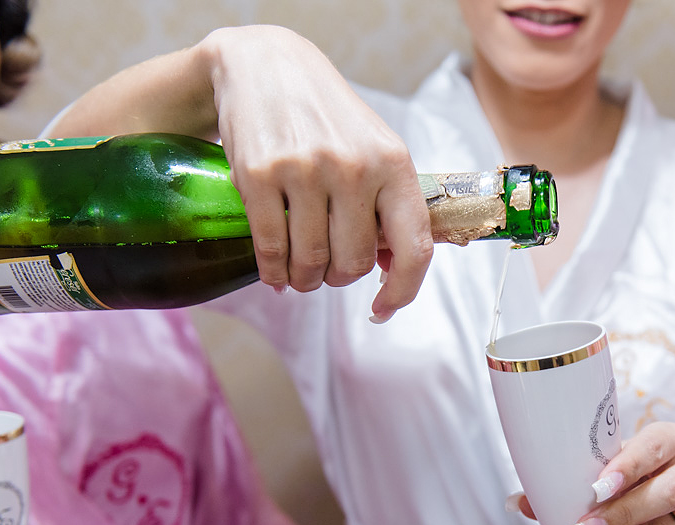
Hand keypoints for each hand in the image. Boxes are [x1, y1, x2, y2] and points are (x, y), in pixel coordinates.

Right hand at [200, 26, 433, 320]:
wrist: (267, 66)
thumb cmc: (328, 118)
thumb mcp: (375, 150)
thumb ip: (390, 206)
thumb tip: (395, 269)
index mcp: (394, 164)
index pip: (415, 247)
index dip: (403, 292)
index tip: (382, 309)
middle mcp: (354, 167)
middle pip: (353, 263)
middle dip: (338, 278)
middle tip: (326, 268)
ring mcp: (306, 169)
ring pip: (311, 262)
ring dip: (304, 279)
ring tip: (300, 271)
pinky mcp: (260, 174)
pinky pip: (271, 249)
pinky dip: (273, 271)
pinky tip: (275, 271)